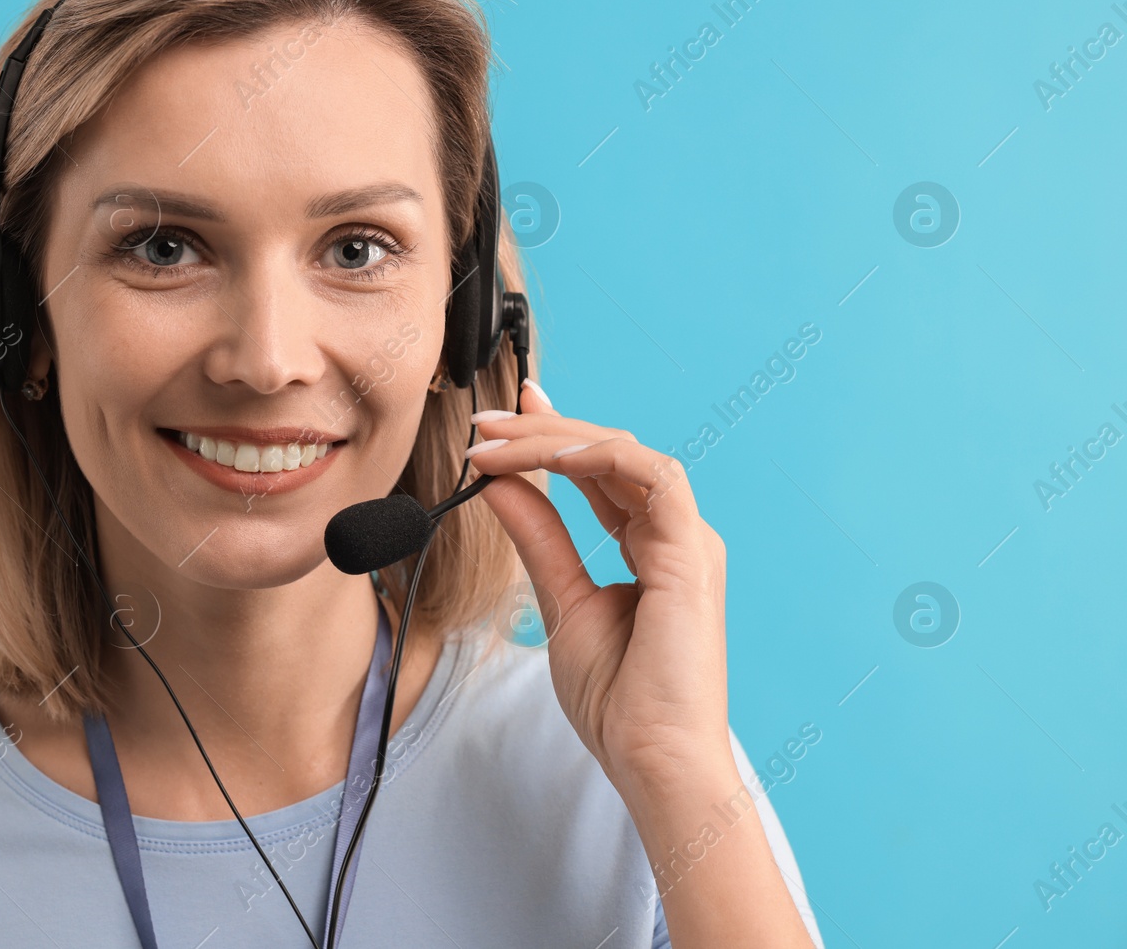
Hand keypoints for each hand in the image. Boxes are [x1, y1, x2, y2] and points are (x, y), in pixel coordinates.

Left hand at [465, 378, 732, 792]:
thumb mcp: (560, 602)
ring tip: (498, 440)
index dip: (555, 435)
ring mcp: (689, 540)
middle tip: (486, 420)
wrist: (652, 757)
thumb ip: (537, 539)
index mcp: (652, 549)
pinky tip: (549, 456)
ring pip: (625, 454)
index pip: (602, 473)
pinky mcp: (691, 551)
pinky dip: (598, 457)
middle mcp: (675, 536)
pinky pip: (650, 476)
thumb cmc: (618, 700)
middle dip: (544, 429)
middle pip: (610, 454)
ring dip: (558, 439)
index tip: (504, 418)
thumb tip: (496, 486)